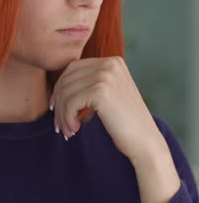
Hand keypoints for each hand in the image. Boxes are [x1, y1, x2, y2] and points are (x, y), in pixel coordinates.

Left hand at [49, 56, 164, 164]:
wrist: (146, 142)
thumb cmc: (125, 122)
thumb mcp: (109, 94)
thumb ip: (91, 82)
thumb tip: (58, 86)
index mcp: (112, 61)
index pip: (73, 68)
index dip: (60, 88)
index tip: (56, 108)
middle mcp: (109, 63)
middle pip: (67, 77)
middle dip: (59, 101)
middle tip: (59, 123)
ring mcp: (106, 75)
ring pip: (67, 91)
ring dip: (62, 113)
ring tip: (67, 130)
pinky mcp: (101, 91)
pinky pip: (71, 102)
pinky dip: (67, 117)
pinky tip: (75, 129)